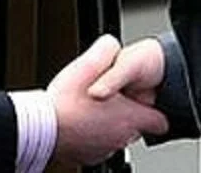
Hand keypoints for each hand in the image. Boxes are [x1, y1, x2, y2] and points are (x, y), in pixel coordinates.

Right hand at [47, 35, 168, 165]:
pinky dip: (91, 135)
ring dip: (106, 124)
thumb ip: (105, 50)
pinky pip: (97, 145)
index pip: (159, 121)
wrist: (40, 129)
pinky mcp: (89, 156)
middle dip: (124, 114)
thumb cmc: (64, 104)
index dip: (152, 109)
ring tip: (87, 109)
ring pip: (115, 136)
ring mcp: (105, 149)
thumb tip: (111, 44)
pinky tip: (77, 122)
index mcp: (130, 118)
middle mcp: (121, 137)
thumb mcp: (87, 64)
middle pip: (135, 127)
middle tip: (107, 100)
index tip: (141, 101)